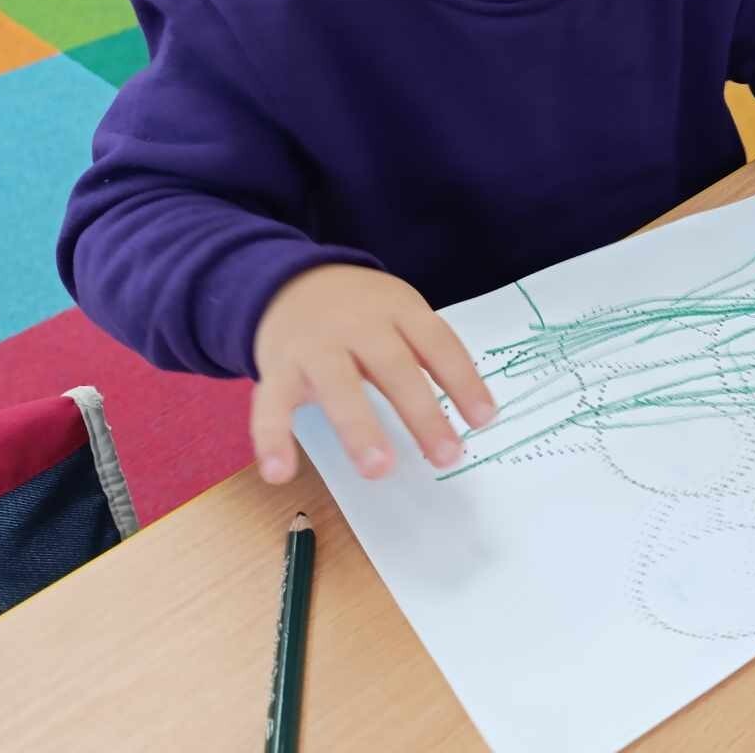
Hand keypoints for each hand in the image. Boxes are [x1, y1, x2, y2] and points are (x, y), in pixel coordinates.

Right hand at [250, 264, 495, 483]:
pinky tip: (280, 473)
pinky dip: (272, 439)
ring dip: (359, 428)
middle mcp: (357, 324)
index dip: (463, 380)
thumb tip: (477, 412)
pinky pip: (270, 405)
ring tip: (378, 469)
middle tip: (446, 455)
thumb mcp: (401, 314)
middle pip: (393, 367)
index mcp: (398, 308)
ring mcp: (315, 346)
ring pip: (337, 386)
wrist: (288, 280)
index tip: (485, 419)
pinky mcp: (277, 368)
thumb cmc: (360, 311)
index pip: (438, 343)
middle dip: (421, 413)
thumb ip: (430, 354)